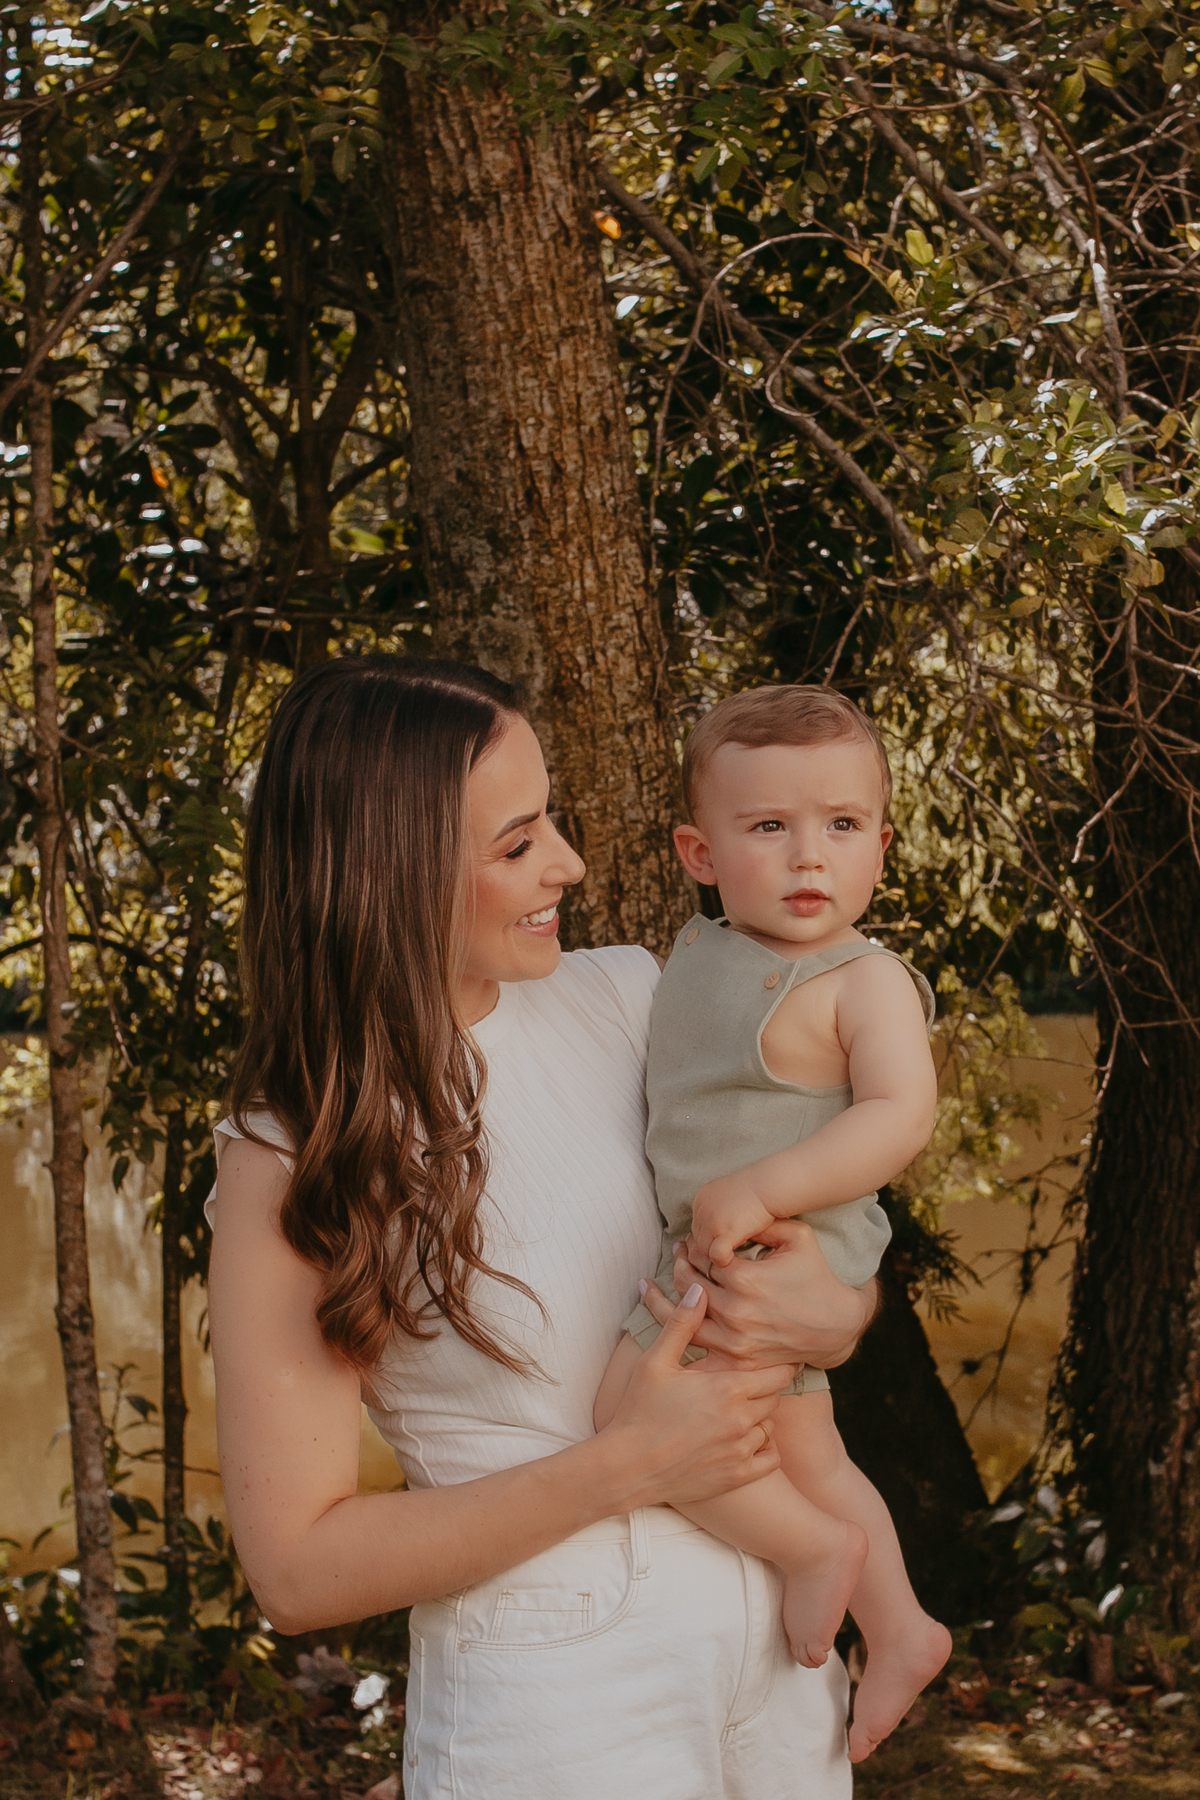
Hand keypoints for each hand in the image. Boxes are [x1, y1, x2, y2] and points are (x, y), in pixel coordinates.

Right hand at [602, 1283, 793, 1507]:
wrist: (626, 1466)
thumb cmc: (639, 1410)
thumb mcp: (656, 1361)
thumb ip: (682, 1323)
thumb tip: (699, 1289)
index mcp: (728, 1388)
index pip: (778, 1373)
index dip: (777, 1365)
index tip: (768, 1362)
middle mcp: (741, 1419)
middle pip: (775, 1398)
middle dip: (763, 1389)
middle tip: (743, 1386)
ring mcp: (740, 1450)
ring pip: (770, 1427)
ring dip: (759, 1418)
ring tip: (734, 1413)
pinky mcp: (736, 1476)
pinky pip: (770, 1459)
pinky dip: (763, 1448)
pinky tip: (742, 1440)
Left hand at [640, 1220, 872, 1370]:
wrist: (836, 1324)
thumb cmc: (815, 1274)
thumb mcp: (796, 1236)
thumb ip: (761, 1221)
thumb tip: (730, 1215)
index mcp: (746, 1279)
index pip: (701, 1259)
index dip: (692, 1248)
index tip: (688, 1242)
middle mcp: (736, 1311)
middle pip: (689, 1286)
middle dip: (679, 1267)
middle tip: (677, 1256)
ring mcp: (736, 1340)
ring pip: (684, 1318)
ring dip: (664, 1300)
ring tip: (651, 1286)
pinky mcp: (739, 1359)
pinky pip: (698, 1347)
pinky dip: (680, 1334)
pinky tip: (668, 1321)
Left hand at [689, 1168, 778, 1267]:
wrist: (770, 1185)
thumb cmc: (758, 1189)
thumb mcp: (731, 1193)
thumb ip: (720, 1208)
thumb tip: (720, 1225)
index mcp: (702, 1198)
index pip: (697, 1226)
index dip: (711, 1235)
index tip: (724, 1238)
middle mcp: (702, 1209)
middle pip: (698, 1238)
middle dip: (712, 1245)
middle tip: (729, 1249)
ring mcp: (711, 1221)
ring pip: (704, 1250)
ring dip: (718, 1254)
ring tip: (734, 1253)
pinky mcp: (724, 1232)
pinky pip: (716, 1255)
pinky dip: (724, 1261)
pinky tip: (735, 1259)